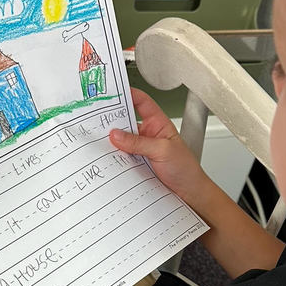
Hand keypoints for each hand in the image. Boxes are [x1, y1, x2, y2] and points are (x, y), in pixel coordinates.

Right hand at [109, 88, 207, 203]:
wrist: (189, 193)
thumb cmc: (186, 169)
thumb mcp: (163, 150)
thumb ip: (139, 142)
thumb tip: (116, 134)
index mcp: (158, 123)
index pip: (141, 102)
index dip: (128, 93)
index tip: (112, 92)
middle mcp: (147, 135)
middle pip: (126, 121)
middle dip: (112, 120)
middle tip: (96, 119)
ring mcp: (140, 150)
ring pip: (121, 141)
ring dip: (111, 142)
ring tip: (98, 140)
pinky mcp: (135, 165)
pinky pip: (120, 158)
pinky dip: (112, 158)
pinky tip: (106, 158)